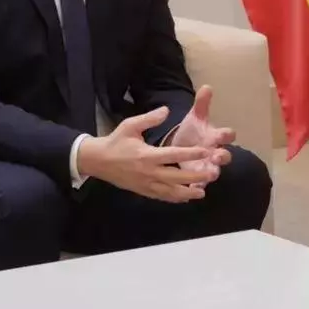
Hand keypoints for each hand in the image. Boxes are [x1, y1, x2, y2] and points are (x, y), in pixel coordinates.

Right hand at [78, 106, 227, 202]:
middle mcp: (148, 172)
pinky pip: (161, 197)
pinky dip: (174, 199)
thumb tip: (167, 110)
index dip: (191, 154)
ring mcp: (145, 184)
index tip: (206, 152)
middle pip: (176, 177)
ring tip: (202, 192)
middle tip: (211, 174)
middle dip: (195, 177)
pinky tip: (185, 198)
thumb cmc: (116, 141)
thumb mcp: (130, 125)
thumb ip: (149, 118)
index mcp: (147, 155)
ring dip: (187, 193)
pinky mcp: (142, 191)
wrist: (97, 161)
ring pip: (170, 191)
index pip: (173, 155)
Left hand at [170, 86, 235, 184]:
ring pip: (214, 172)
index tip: (225, 135)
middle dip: (222, 157)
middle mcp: (214, 152)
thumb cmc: (192, 131)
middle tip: (217, 157)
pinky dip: (197, 188)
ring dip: (213, 173)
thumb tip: (207, 86)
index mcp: (215, 136)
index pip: (227, 135)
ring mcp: (207, 166)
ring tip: (210, 175)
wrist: (181, 146)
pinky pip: (199, 185)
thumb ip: (202, 104)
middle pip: (225, 156)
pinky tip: (192, 191)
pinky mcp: (197, 177)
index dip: (227, 135)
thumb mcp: (195, 117)